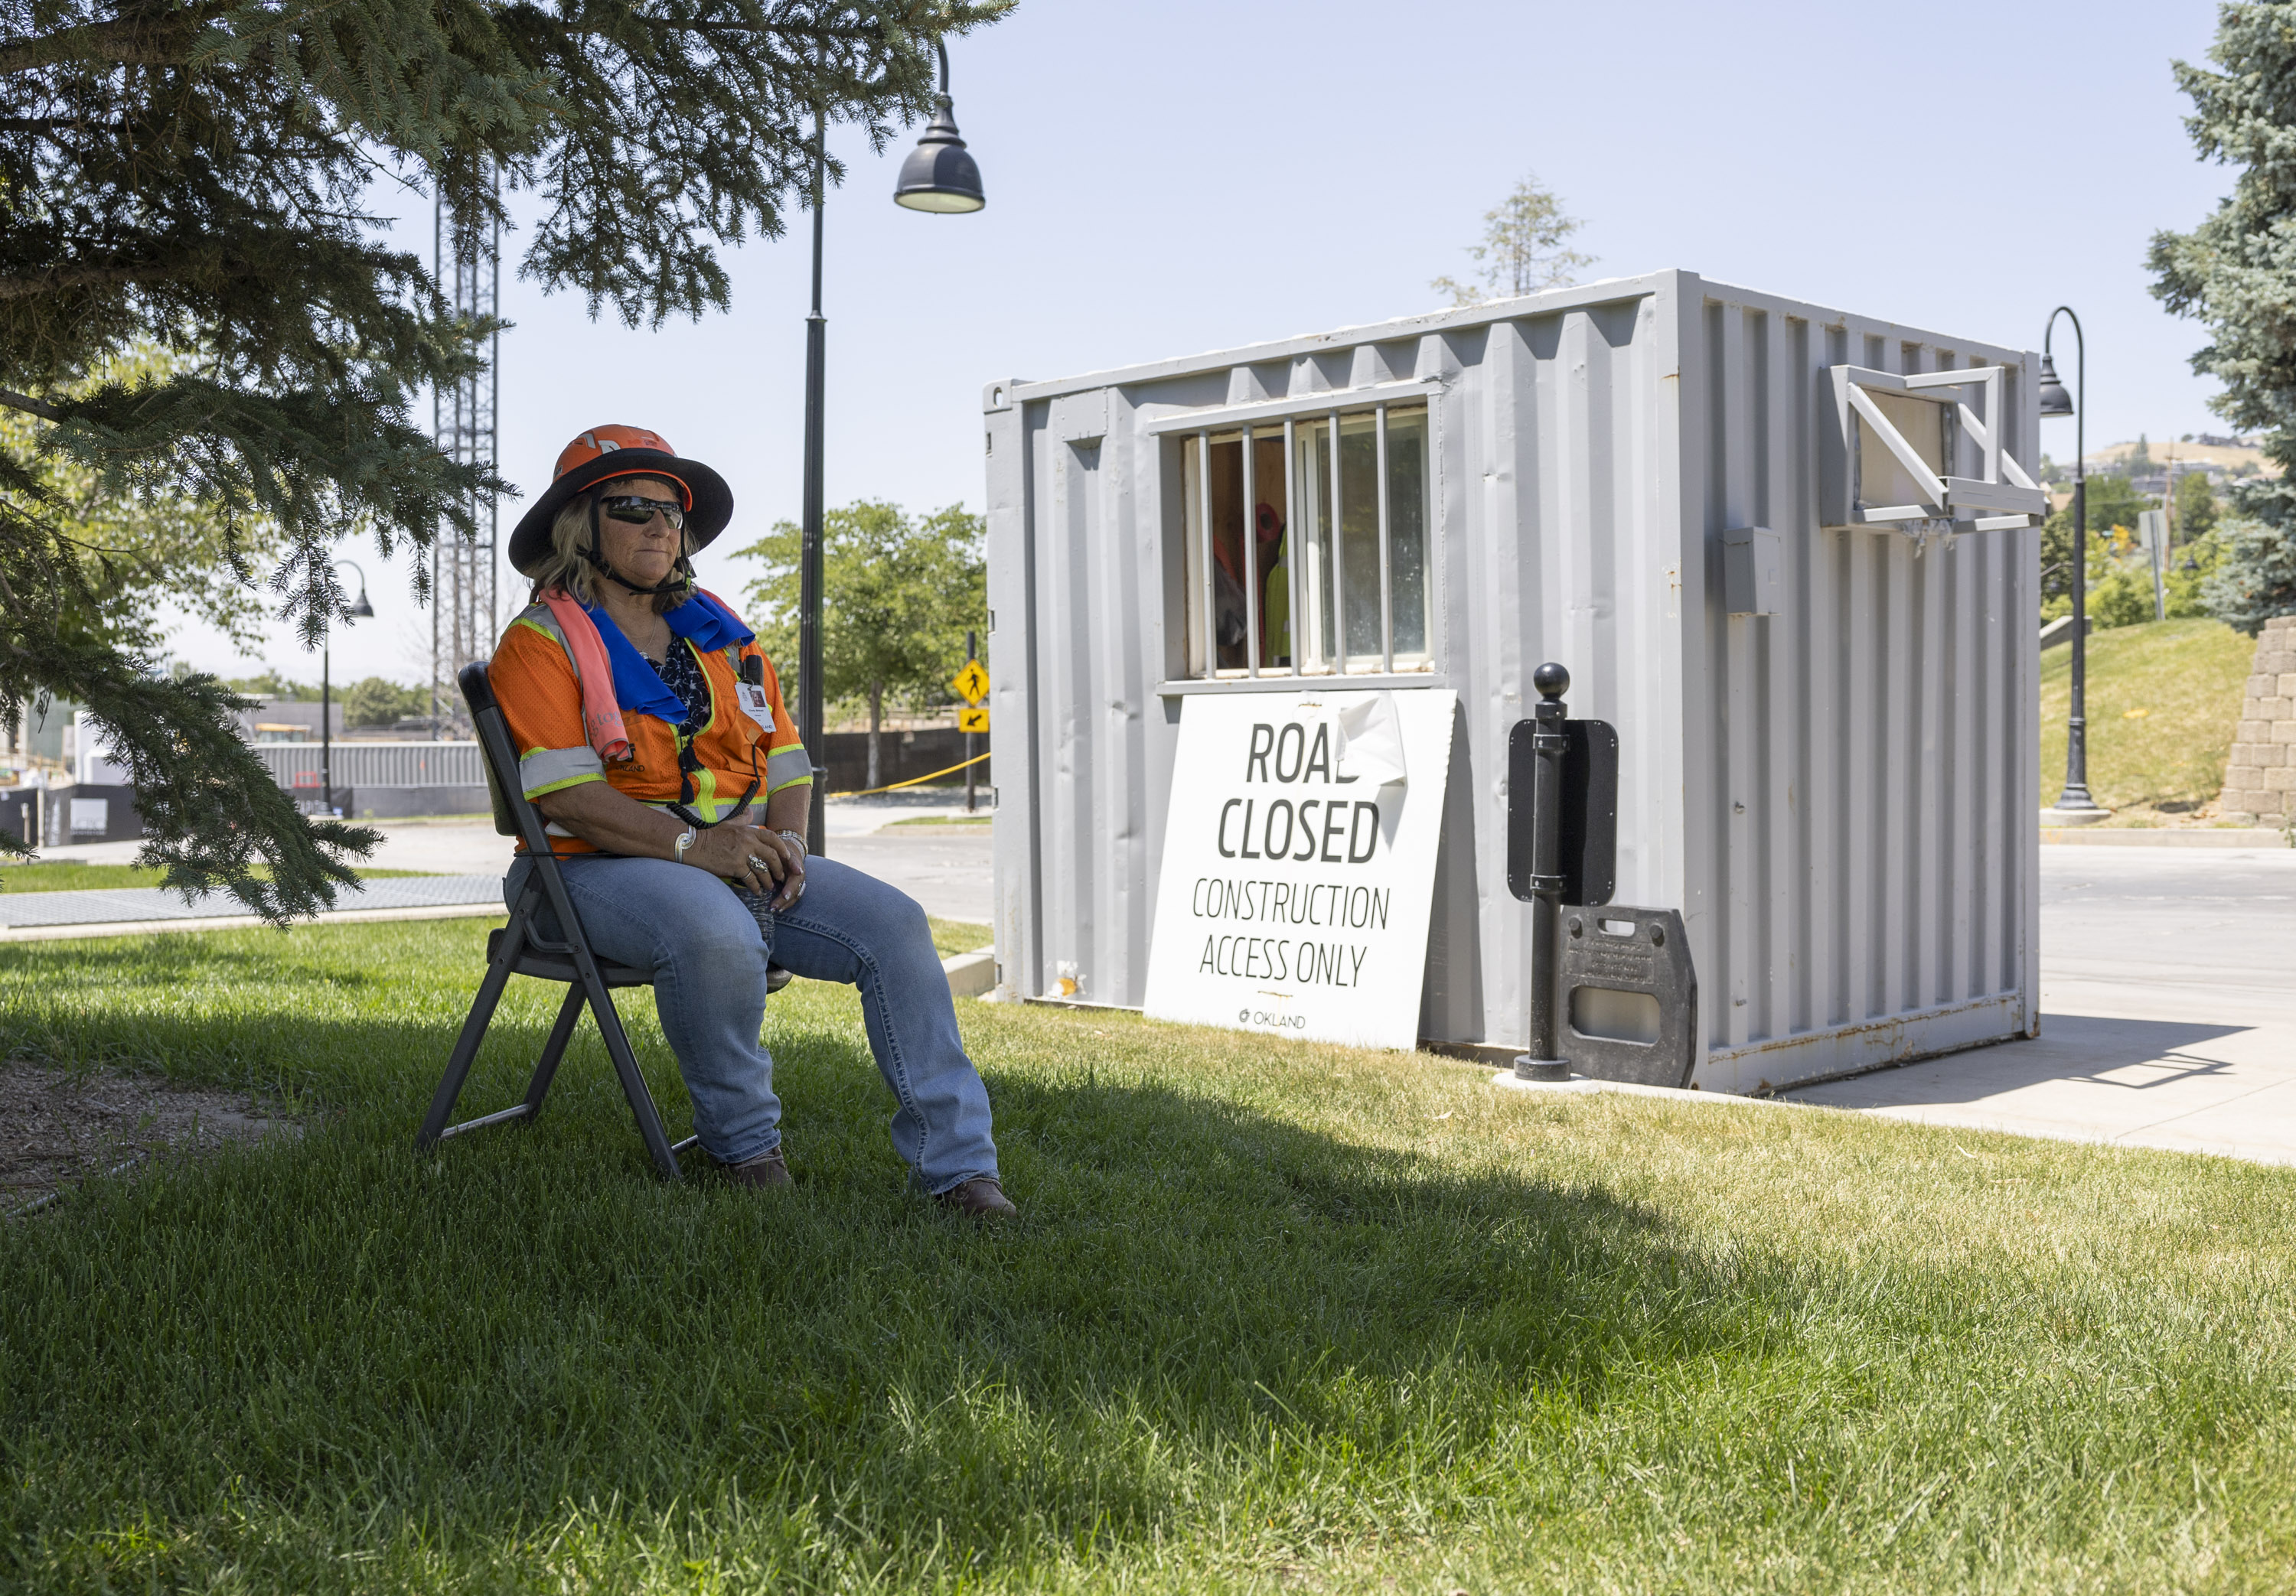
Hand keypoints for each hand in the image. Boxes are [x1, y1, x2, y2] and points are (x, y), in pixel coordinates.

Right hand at [683, 821, 804, 909]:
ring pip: (763, 870)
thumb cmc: (711, 836)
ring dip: (768, 881)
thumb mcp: (729, 824)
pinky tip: (757, 892)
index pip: (772, 838)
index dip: (782, 849)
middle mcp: (748, 842)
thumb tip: (750, 811)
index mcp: (748, 831)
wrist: (694, 846)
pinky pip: (751, 879)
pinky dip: (756, 887)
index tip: (787, 858)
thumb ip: (742, 819)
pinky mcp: (735, 867)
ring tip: (770, 887)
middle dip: (779, 868)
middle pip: (772, 856)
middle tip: (781, 877)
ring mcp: (742, 854)